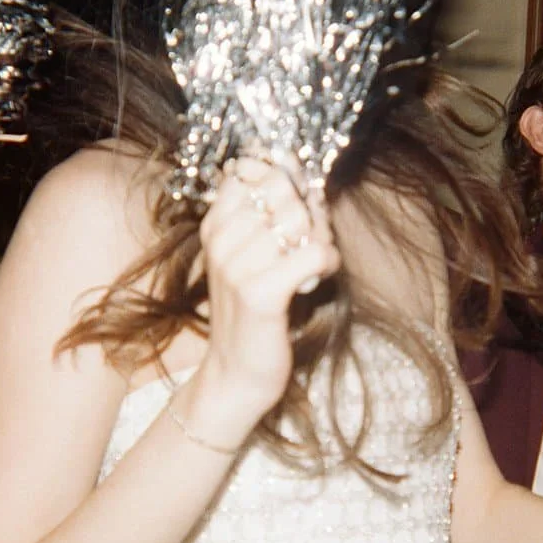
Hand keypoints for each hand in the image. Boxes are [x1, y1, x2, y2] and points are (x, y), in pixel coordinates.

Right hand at [181, 157, 340, 445]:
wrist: (235, 373)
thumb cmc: (251, 312)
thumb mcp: (251, 255)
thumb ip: (270, 214)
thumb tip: (300, 172)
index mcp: (214, 224)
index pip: (254, 169)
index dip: (288, 180)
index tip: (297, 207)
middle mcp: (220, 239)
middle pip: (284, 191)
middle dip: (310, 211)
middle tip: (311, 241)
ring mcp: (236, 266)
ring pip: (302, 221)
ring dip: (321, 240)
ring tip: (313, 263)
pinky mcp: (260, 294)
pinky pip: (314, 253)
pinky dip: (328, 262)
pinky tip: (317, 278)